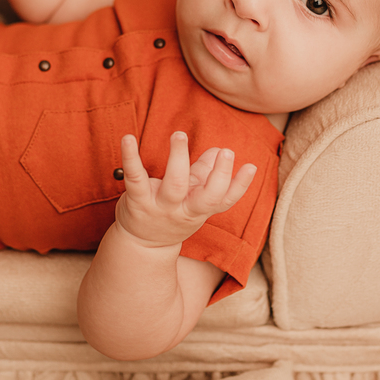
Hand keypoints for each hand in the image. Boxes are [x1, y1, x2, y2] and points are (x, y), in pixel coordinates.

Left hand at [115, 132, 256, 248]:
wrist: (142, 244)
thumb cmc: (172, 213)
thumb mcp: (193, 198)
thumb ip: (205, 173)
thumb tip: (220, 150)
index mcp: (200, 209)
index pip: (225, 200)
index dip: (240, 185)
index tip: (251, 166)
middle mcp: (184, 210)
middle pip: (206, 197)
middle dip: (218, 175)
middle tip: (226, 151)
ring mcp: (160, 207)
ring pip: (174, 185)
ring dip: (178, 157)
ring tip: (180, 135)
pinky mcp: (137, 201)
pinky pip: (135, 179)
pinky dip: (130, 157)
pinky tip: (128, 138)